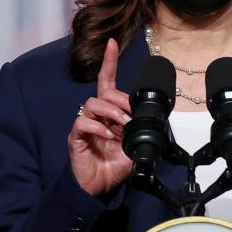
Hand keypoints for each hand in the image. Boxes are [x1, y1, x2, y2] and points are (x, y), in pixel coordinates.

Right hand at [68, 38, 133, 196]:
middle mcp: (96, 115)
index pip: (107, 82)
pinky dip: (97, 127)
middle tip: (131, 115)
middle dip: (121, 100)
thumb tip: (155, 121)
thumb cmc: (113, 166)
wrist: (99, 187)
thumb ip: (141, 131)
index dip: (109, 62)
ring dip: (112, 112)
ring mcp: (85, 125)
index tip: (112, 44)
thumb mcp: (134, 146)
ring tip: (122, 126)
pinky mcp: (76, 137)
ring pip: (94, 103)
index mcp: (110, 113)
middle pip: (105, 92)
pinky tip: (107, 136)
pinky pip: (83, 122)